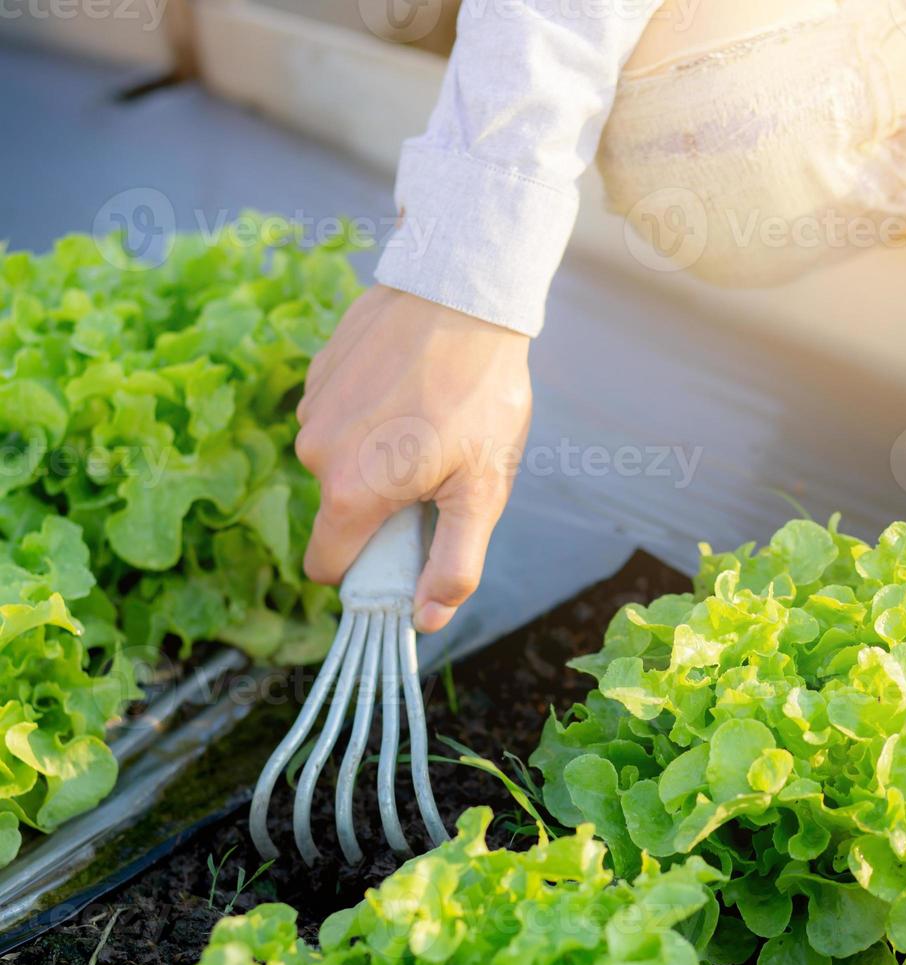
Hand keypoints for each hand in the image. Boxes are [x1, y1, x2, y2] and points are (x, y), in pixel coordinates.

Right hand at [296, 285, 531, 632]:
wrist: (462, 292)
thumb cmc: (480, 392)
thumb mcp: (483, 488)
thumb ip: (454, 562)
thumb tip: (426, 619)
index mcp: (350, 492)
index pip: (327, 567)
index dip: (367, 567)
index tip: (406, 545)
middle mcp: (315, 453)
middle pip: (339, 512)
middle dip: (382, 506)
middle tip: (438, 470)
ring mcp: (311, 407)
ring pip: (339, 462)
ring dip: (376, 458)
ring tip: (428, 421)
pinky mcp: (318, 371)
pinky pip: (339, 418)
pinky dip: (370, 417)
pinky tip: (410, 389)